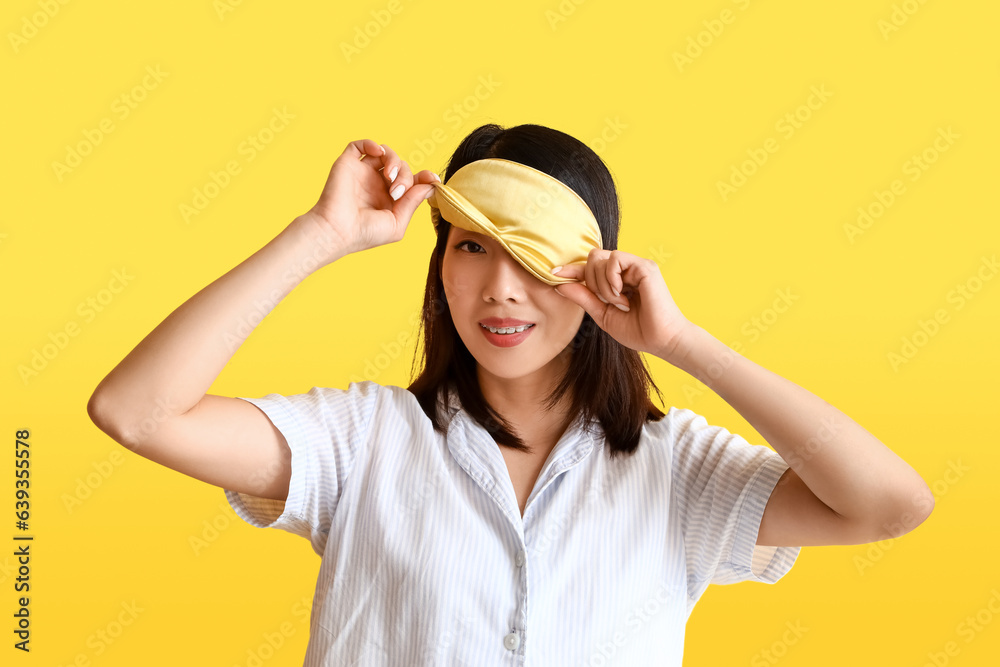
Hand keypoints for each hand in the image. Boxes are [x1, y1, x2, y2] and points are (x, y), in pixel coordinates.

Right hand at [301, 139, 439, 259]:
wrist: (337, 231)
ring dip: (394, 161)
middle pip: (402, 167)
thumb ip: (413, 202)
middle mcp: (377, 185)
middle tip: (397, 192)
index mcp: (390, 200)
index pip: (411, 181)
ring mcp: (363, 173)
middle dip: (406, 176)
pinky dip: (372, 144)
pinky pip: (361, 145)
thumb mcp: (397, 222)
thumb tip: (431, 185)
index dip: (424, 177)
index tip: (433, 179)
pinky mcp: (348, 164)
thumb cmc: (365, 233)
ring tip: (389, 177)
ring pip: (386, 154)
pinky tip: (379, 153)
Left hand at [552, 249, 693, 361]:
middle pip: (592, 258)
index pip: (590, 267)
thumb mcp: (603, 314)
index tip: (554, 274)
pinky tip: (622, 294)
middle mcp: (627, 269)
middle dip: (591, 281)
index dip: (571, 269)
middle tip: (609, 302)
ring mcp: (636, 265)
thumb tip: (559, 284)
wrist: (662, 341)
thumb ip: (583, 298)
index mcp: (618, 280)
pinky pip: (614, 259)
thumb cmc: (637, 331)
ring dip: (602, 284)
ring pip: (600, 258)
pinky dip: (612, 278)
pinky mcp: (644, 266)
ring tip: (619, 302)